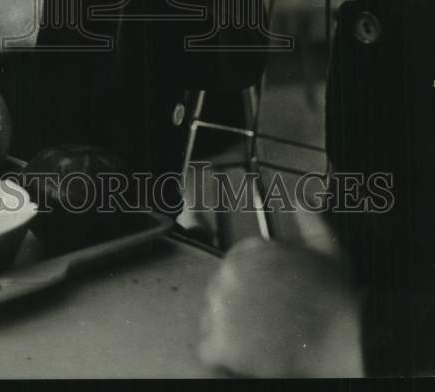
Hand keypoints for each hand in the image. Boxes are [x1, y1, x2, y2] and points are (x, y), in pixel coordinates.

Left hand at [199, 230, 363, 377]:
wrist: (346, 345)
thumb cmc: (338, 302)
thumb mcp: (328, 250)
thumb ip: (309, 220)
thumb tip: (301, 200)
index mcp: (249, 250)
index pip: (234, 268)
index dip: (252, 289)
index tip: (269, 303)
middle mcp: (229, 273)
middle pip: (221, 292)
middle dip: (240, 308)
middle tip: (268, 325)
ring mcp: (221, 308)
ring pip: (214, 320)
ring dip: (232, 331)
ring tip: (264, 341)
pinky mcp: (219, 342)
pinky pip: (211, 350)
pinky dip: (227, 357)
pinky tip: (253, 357)